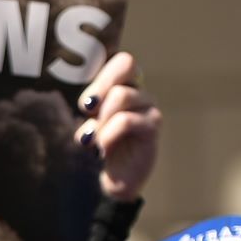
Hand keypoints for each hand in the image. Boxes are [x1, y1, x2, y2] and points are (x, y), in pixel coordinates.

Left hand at [75, 50, 159, 200]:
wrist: (113, 179)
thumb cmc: (100, 147)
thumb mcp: (90, 121)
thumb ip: (91, 104)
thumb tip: (89, 103)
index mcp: (126, 86)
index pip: (124, 61)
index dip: (103, 77)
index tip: (88, 105)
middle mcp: (140, 92)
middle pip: (127, 64)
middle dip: (100, 88)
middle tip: (90, 113)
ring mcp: (150, 107)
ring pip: (120, 96)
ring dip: (101, 119)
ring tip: (96, 140)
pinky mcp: (153, 126)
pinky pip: (125, 120)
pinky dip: (108, 135)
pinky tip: (103, 148)